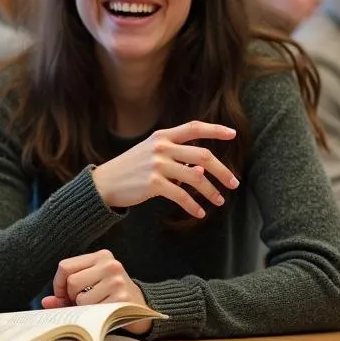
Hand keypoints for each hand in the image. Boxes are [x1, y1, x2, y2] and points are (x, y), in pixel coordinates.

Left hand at [40, 249, 152, 334]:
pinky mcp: (121, 298)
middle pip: (71, 282)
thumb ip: (67, 292)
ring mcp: (117, 281)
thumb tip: (46, 301)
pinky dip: (94, 315)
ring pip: (81, 298)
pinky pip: (93, 310)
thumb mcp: (91, 286)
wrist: (143, 308)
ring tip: (96, 307)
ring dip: (84, 308)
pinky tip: (105, 313)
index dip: (59, 284)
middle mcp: (110, 265)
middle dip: (72, 298)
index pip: (65, 266)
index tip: (64, 295)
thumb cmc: (112, 295)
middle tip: (82, 303)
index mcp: (101, 256)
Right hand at [91, 121, 238, 218]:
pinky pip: (181, 195)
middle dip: (222, 170)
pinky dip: (193, 206)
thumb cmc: (132, 168)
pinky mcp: (153, 183)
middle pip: (202, 155)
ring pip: (196, 177)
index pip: (194, 127)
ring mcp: (157, 164)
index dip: (215, 130)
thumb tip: (203, 167)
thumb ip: (176, 156)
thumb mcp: (152, 153)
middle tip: (234, 182)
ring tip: (219, 200)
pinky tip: (199, 213)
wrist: (105, 183)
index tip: (233, 134)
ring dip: (211, 191)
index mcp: (163, 136)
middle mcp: (161, 147)